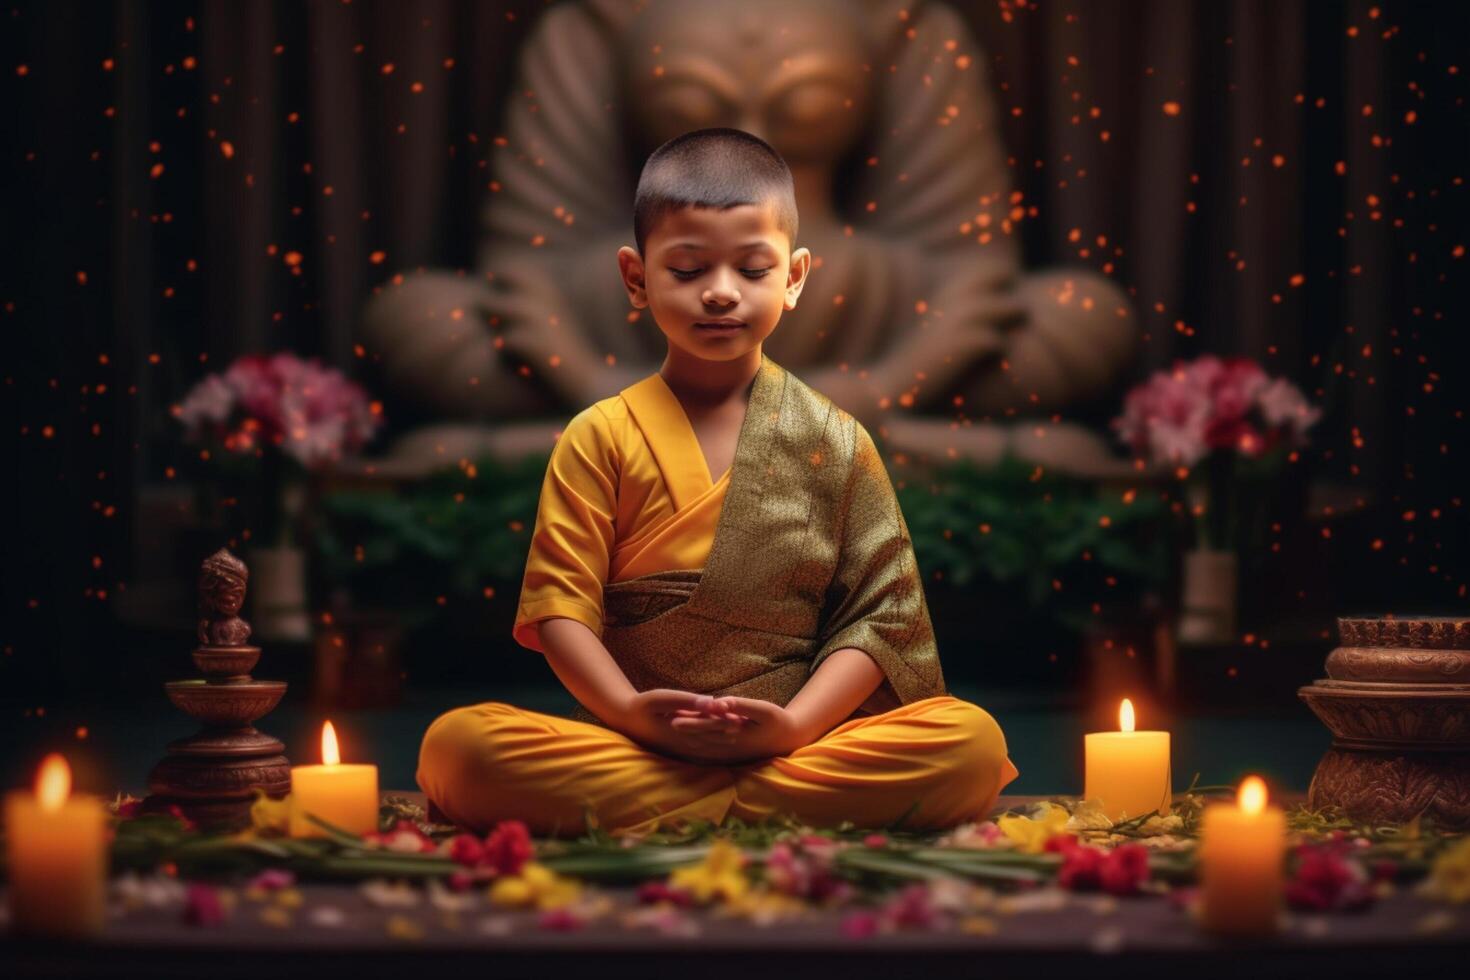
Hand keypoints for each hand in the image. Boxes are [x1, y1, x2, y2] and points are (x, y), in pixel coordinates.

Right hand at [617, 690, 742, 761]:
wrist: (626, 719)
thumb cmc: (643, 705)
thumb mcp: (662, 698)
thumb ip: (687, 701)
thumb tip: (711, 702)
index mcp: (679, 729)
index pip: (707, 724)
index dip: (723, 720)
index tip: (738, 715)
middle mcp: (682, 741)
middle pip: (710, 737)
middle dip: (727, 731)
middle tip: (744, 725)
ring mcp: (679, 747)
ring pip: (707, 745)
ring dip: (722, 740)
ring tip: (738, 733)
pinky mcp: (678, 748)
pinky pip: (700, 750)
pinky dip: (713, 746)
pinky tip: (723, 744)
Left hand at [667, 696, 806, 764]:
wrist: (788, 739)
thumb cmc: (777, 721)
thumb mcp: (763, 710)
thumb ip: (741, 706)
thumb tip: (720, 702)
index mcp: (737, 734)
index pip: (709, 726)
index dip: (691, 721)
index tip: (673, 717)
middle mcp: (731, 745)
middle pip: (703, 736)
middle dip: (685, 730)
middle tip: (665, 723)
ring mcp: (731, 751)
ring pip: (705, 744)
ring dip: (688, 738)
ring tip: (670, 730)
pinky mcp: (732, 751)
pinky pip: (711, 749)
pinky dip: (698, 744)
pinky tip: (687, 741)